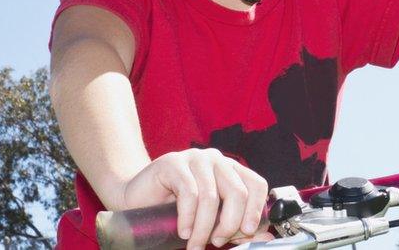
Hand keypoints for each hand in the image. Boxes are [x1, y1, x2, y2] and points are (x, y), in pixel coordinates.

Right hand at [120, 148, 269, 249]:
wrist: (135, 200)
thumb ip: (235, 227)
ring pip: (211, 197)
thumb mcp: (211, 221)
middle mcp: (217, 160)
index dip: (256, 210)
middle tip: (217, 242)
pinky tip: (182, 231)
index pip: (256, 185)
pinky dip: (188, 218)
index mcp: (231, 171)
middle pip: (237, 192)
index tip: (246, 232)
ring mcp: (195, 158)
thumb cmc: (175, 211)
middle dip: (229, 224)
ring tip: (194, 244)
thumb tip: (263, 239)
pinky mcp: (173, 163)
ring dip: (204, 228)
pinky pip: (189, 193)